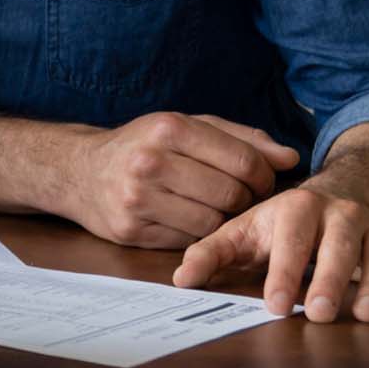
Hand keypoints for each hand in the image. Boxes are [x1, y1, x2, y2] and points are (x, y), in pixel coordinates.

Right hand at [59, 112, 295, 248]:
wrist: (79, 171)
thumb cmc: (143, 146)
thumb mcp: (187, 127)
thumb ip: (241, 139)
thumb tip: (289, 159)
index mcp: (169, 128)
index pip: (243, 160)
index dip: (263, 176)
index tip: (261, 181)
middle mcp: (151, 161)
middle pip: (231, 194)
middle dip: (244, 199)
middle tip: (238, 197)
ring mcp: (138, 198)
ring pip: (212, 222)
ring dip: (221, 219)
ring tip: (211, 206)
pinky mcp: (130, 229)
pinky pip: (187, 240)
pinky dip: (195, 232)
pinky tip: (185, 217)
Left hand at [171, 178, 368, 321]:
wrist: (338, 195)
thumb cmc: (281, 224)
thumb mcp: (244, 231)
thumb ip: (211, 253)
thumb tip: (180, 279)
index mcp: (297, 208)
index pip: (290, 240)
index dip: (283, 272)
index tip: (274, 305)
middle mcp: (340, 214)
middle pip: (337, 247)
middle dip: (329, 279)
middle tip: (319, 314)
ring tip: (366, 316)